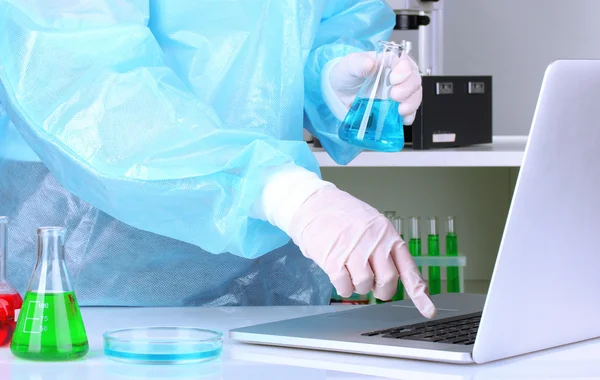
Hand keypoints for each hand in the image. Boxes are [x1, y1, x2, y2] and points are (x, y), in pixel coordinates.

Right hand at [288, 185, 436, 318]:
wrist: (313, 204)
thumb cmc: (342, 215)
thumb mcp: (371, 223)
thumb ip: (385, 246)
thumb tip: (394, 275)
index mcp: (387, 234)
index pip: (408, 268)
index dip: (419, 293)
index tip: (429, 311)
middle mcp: (374, 242)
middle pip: (388, 281)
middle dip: (381, 290)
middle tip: (373, 285)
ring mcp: (354, 250)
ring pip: (365, 285)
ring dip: (358, 285)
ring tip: (350, 270)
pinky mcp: (334, 259)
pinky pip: (344, 286)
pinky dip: (343, 286)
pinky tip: (338, 273)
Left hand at [328, 51, 421, 124]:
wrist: (338, 94)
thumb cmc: (346, 75)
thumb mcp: (348, 66)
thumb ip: (358, 63)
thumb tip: (370, 63)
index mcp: (388, 62)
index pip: (404, 61)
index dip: (404, 69)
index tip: (393, 78)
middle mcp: (397, 76)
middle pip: (414, 79)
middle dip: (408, 88)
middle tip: (395, 95)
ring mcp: (398, 92)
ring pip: (415, 95)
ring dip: (412, 103)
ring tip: (401, 110)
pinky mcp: (396, 107)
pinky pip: (410, 111)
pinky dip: (410, 115)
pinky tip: (404, 119)